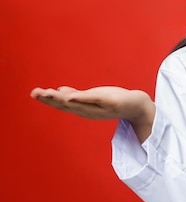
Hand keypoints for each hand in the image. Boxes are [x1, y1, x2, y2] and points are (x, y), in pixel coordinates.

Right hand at [30, 86, 155, 140]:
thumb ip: (76, 95)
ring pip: (76, 102)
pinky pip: (92, 100)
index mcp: (82, 108)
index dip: (48, 99)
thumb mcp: (92, 97)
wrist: (135, 105)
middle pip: (65, 104)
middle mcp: (88, 110)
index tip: (35, 93)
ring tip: (48, 92)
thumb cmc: (113, 101)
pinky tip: (69, 95)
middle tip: (34, 93)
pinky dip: (80, 98)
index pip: (62, 103)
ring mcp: (98, 106)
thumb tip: (60, 91)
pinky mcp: (109, 101)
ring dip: (60, 98)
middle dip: (49, 99)